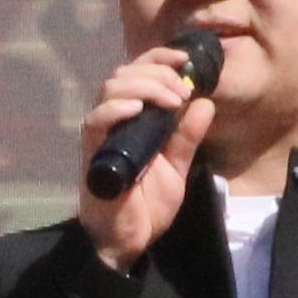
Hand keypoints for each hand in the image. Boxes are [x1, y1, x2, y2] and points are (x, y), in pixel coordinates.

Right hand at [72, 44, 220, 270]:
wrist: (129, 239)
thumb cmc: (147, 203)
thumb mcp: (177, 165)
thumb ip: (187, 135)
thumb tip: (206, 102)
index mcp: (132, 116)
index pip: (139, 71)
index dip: (160, 58)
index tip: (186, 60)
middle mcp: (113, 119)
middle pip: (125, 73)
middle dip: (158, 73)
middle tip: (182, 91)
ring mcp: (100, 133)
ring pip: (111, 88)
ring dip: (144, 86)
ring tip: (170, 100)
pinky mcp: (91, 152)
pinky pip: (96, 120)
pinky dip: (116, 108)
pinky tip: (137, 109)